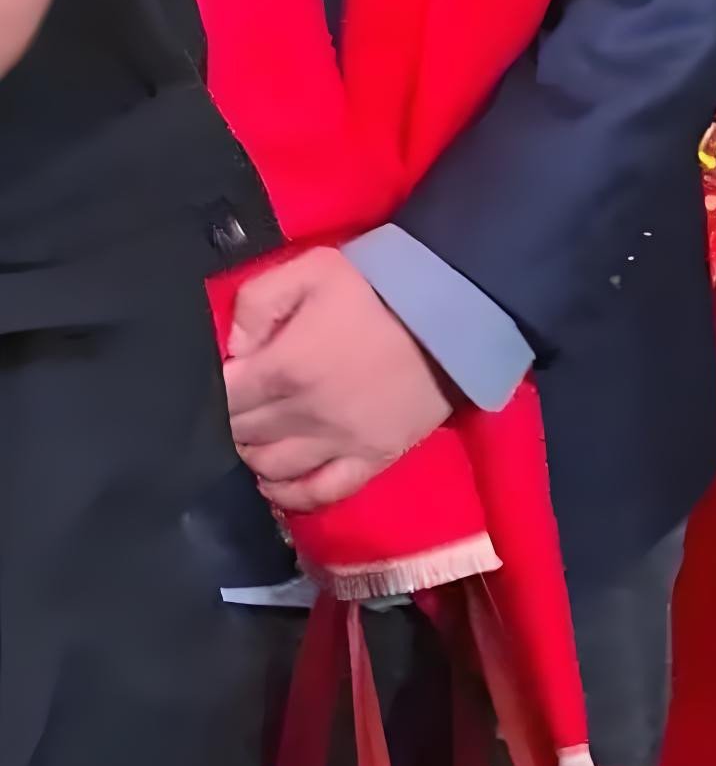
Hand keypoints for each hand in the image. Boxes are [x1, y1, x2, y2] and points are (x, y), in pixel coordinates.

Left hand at [223, 247, 453, 512]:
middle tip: (238, 409)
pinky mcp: (373, 458)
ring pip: (274, 467)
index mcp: (284, 367)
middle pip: (244, 433)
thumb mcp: (307, 270)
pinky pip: (325, 491)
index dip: (214, 392)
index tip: (224, 381)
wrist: (450, 317)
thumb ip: (255, 303)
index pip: (225, 397)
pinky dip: (294, 495)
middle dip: (231, 422)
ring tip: (254, 442)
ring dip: (253, 458)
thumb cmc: (375, 291)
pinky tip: (277, 486)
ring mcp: (341, 443)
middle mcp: (307, 415)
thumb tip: (233, 350)